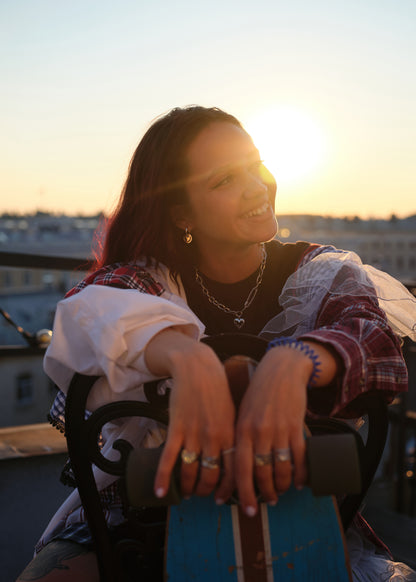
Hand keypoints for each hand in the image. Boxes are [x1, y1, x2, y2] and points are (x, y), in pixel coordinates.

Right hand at [145, 329, 235, 500]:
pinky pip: (169, 459)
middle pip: (211, 476)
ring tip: (185, 492)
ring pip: (190, 472)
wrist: (197, 367)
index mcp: (231, 435)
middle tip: (202, 495)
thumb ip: (232, 437)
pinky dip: (163, 478)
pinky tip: (159, 492)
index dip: (229, 491)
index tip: (223, 499)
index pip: (234, 473)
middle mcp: (214, 438)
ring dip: (187, 487)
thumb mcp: (232, 413)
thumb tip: (236, 460)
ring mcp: (194, 434)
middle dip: (206, 491)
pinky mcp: (176, 428)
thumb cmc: (217, 389)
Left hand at [235, 346, 311, 514]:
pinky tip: (300, 482)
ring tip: (283, 491)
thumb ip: (241, 437)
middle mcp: (258, 432)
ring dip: (283, 486)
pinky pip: (299, 458)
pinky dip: (301, 474)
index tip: (242, 508)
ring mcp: (278, 430)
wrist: (281, 368)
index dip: (241, 492)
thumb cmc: (259, 393)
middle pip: (261, 474)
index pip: (239, 469)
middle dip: (264, 494)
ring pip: (281, 469)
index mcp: (241, 430)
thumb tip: (239, 468)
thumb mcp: (242, 412)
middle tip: (268, 503)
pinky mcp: (296, 426)